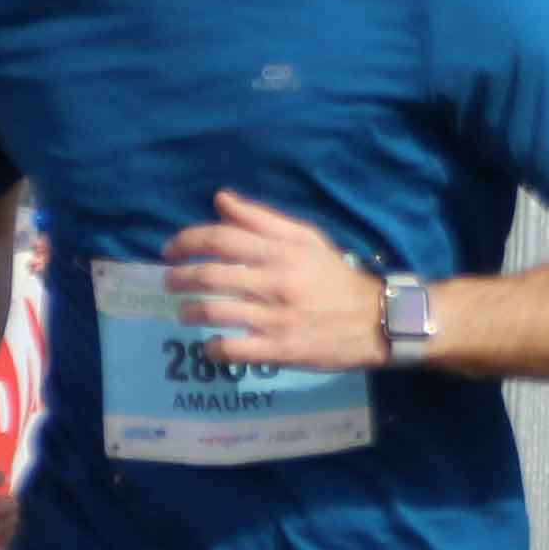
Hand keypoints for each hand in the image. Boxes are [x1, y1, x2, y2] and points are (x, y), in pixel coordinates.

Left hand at [164, 193, 391, 369]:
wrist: (378, 320)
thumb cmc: (335, 278)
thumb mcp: (307, 240)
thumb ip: (262, 220)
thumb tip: (220, 199)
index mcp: (282, 252)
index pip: (221, 239)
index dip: (186, 241)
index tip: (170, 250)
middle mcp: (276, 282)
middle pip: (210, 275)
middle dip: (179, 278)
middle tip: (170, 282)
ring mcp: (277, 318)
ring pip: (214, 312)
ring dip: (189, 311)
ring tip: (184, 313)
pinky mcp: (281, 349)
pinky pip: (233, 350)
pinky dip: (214, 347)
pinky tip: (212, 345)